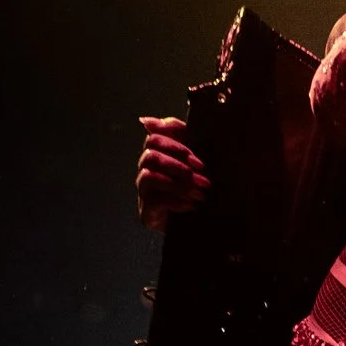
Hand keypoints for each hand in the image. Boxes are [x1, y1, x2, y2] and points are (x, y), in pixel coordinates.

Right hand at [136, 115, 209, 229]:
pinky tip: (191, 204)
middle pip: (151, 151)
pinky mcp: (146, 209)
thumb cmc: (196, 189)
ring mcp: (144, 189)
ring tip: (200, 191)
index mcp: (159, 152)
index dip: (173, 138)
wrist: (193, 225)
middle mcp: (146, 167)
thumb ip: (190, 141)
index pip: (156, 134)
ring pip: (150, 174)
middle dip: (177, 159)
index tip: (194, 149)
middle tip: (201, 170)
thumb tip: (155, 120)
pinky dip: (175, 201)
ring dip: (177, 181)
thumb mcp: (199, 164)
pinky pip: (154, 199)